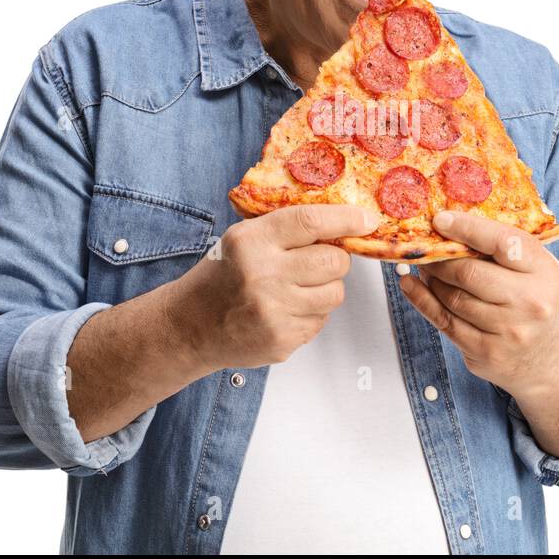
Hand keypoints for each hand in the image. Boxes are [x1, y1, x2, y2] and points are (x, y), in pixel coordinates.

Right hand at [168, 204, 380, 370]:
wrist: (191, 326)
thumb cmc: (223, 276)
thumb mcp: (244, 239)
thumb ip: (287, 229)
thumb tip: (345, 221)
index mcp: (252, 241)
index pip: (311, 222)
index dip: (346, 219)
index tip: (367, 219)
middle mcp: (262, 275)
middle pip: (334, 261)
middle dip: (337, 259)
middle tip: (323, 260)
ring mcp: (273, 311)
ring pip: (335, 293)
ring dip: (326, 288)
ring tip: (299, 287)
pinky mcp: (281, 339)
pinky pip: (321, 320)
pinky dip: (312, 313)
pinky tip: (286, 309)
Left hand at [398, 210, 558, 399]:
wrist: (543, 357)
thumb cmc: (531, 300)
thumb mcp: (533, 268)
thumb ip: (501, 246)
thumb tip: (449, 223)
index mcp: (544, 272)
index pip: (502, 242)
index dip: (466, 228)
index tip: (440, 220)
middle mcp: (530, 302)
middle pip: (469, 273)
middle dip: (441, 258)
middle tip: (426, 248)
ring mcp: (509, 331)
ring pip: (453, 297)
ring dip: (432, 279)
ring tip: (425, 267)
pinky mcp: (486, 352)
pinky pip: (444, 321)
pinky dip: (421, 300)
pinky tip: (411, 285)